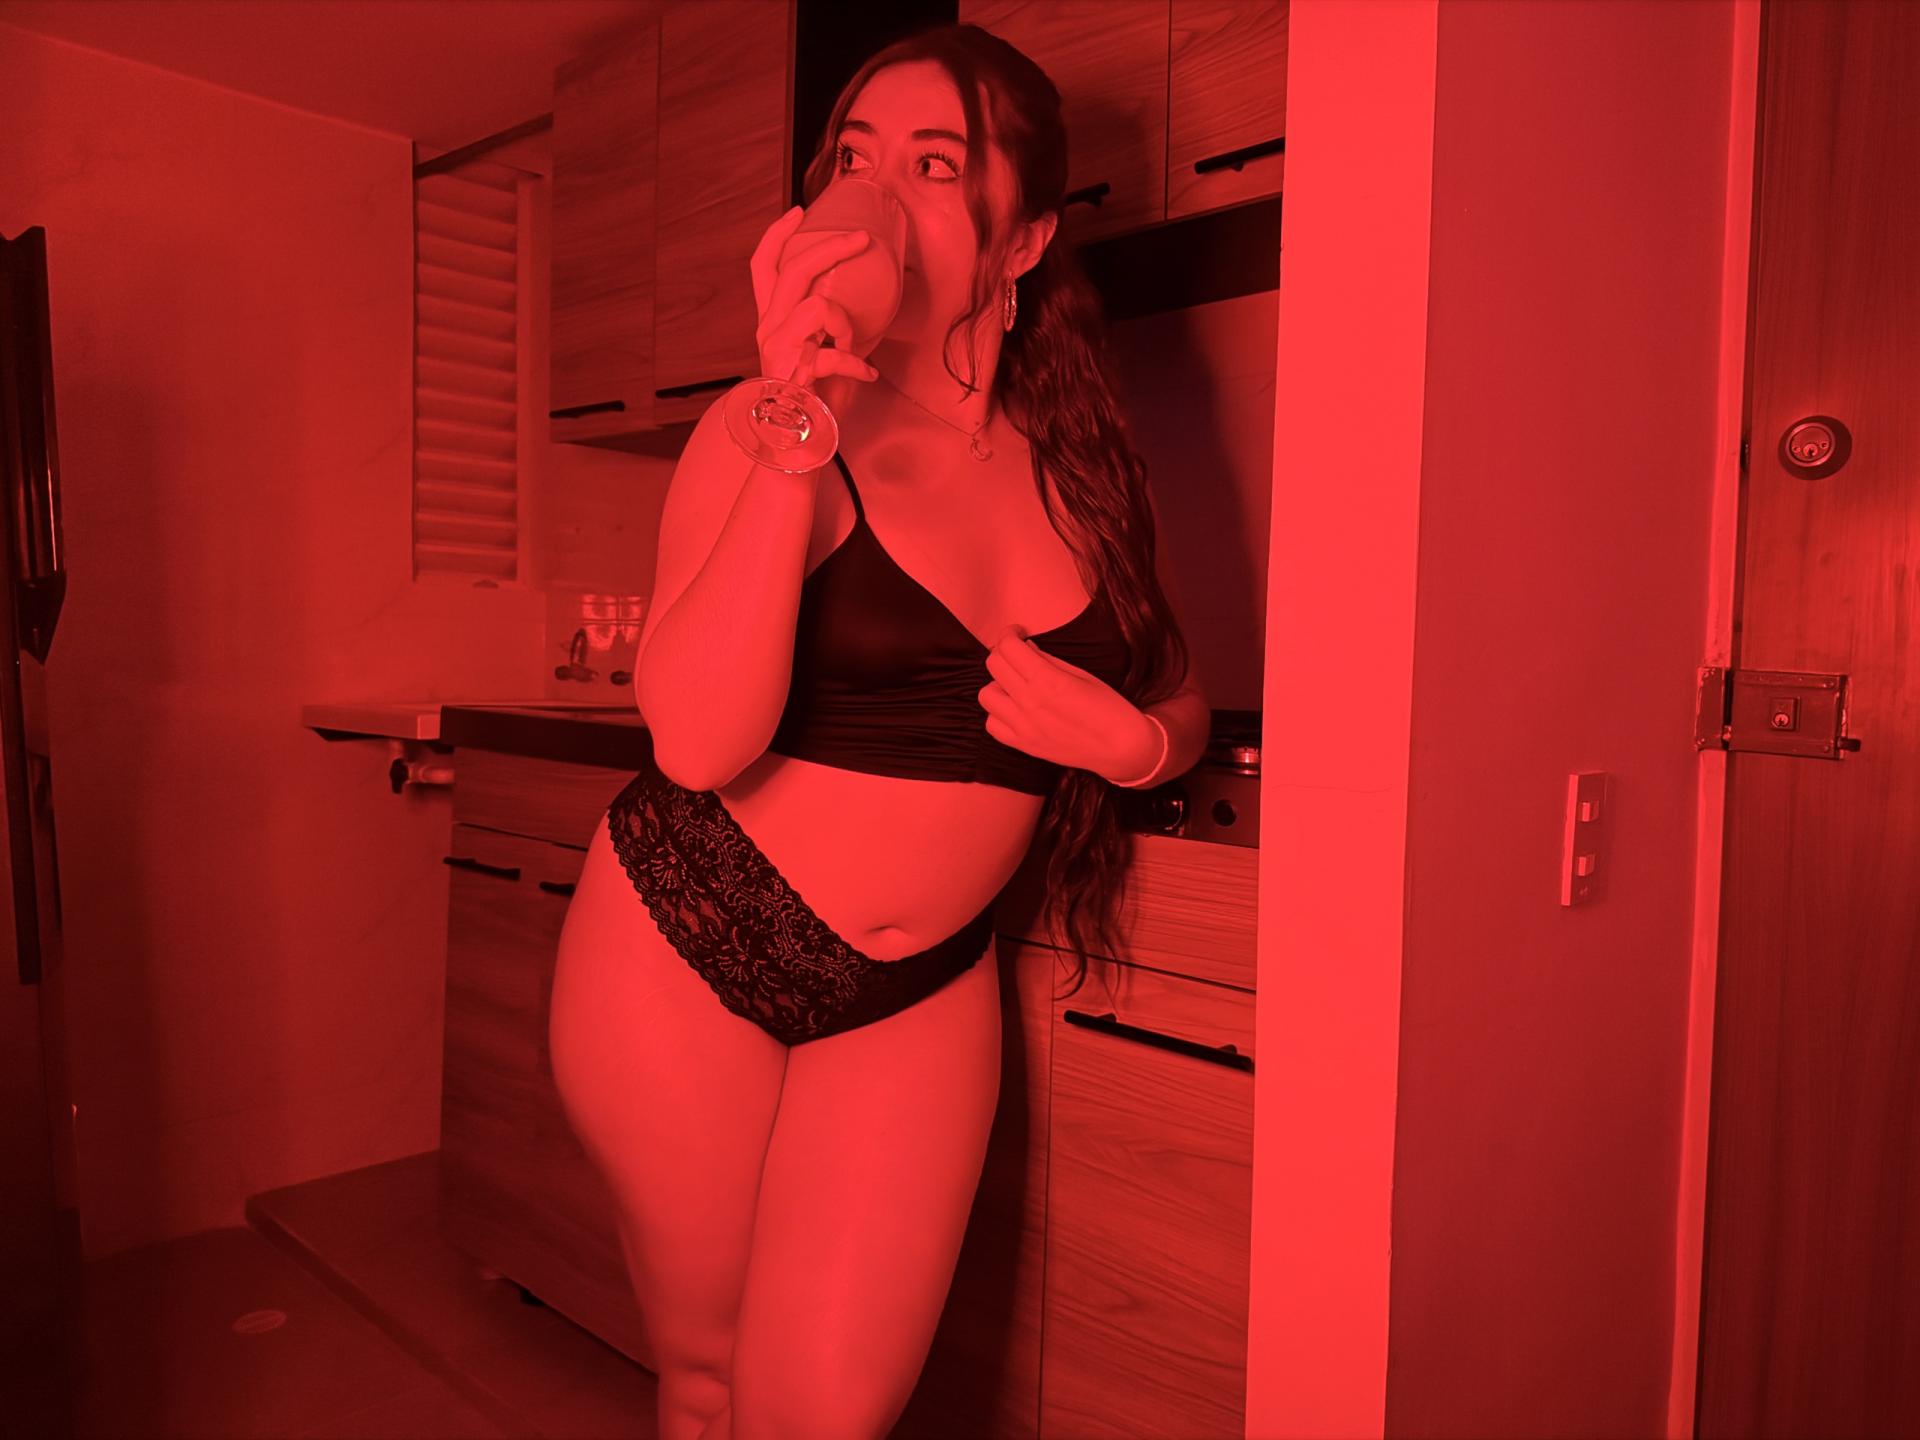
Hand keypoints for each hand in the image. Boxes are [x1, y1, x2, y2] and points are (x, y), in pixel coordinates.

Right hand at [747, 207, 879, 386]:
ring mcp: (778, 349)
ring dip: (846, 324)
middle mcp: (768, 329)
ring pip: (818, 306)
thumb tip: (860, 298)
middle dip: (832, 247)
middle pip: (794, 269)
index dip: (777, 235)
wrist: (798, 445)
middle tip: (861, 239)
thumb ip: (827, 325)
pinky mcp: (793, 371)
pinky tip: (866, 375)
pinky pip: (834, 352)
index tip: (799, 213)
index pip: (763, 267)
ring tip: (853, 347)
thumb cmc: (814, 398)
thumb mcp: (818, 351)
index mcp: (771, 322)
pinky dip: (856, 364)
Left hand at [979, 625, 1153, 779]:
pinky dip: (998, 713)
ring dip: (998, 683)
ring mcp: (1023, 727)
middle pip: (994, 666)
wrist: (1121, 749)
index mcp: (1048, 680)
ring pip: (986, 695)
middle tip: (1018, 653)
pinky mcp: (1023, 745)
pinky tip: (1015, 708)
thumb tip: (1027, 647)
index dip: (1009, 633)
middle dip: (1003, 652)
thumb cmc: (1110, 708)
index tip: (1019, 633)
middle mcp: (1030, 703)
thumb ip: (1049, 660)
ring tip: (1016, 683)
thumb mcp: (1083, 675)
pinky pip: (992, 724)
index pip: (1008, 647)